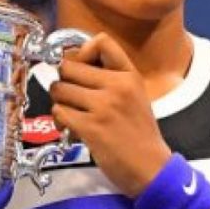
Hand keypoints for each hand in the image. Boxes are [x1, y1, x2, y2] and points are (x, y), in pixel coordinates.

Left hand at [49, 33, 171, 197]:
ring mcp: (103, 106)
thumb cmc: (140, 134)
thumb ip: (111, 79)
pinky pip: (58, 112)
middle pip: (69, 66)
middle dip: (64, 81)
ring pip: (59, 89)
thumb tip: (73, 65)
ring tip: (71, 113)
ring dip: (59, 102)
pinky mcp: (90, 127)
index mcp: (130, 75)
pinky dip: (60, 120)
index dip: (81, 51)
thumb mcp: (135, 96)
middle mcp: (117, 86)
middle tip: (71, 96)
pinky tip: (71, 128)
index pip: (100, 41)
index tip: (80, 67)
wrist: (151, 167)